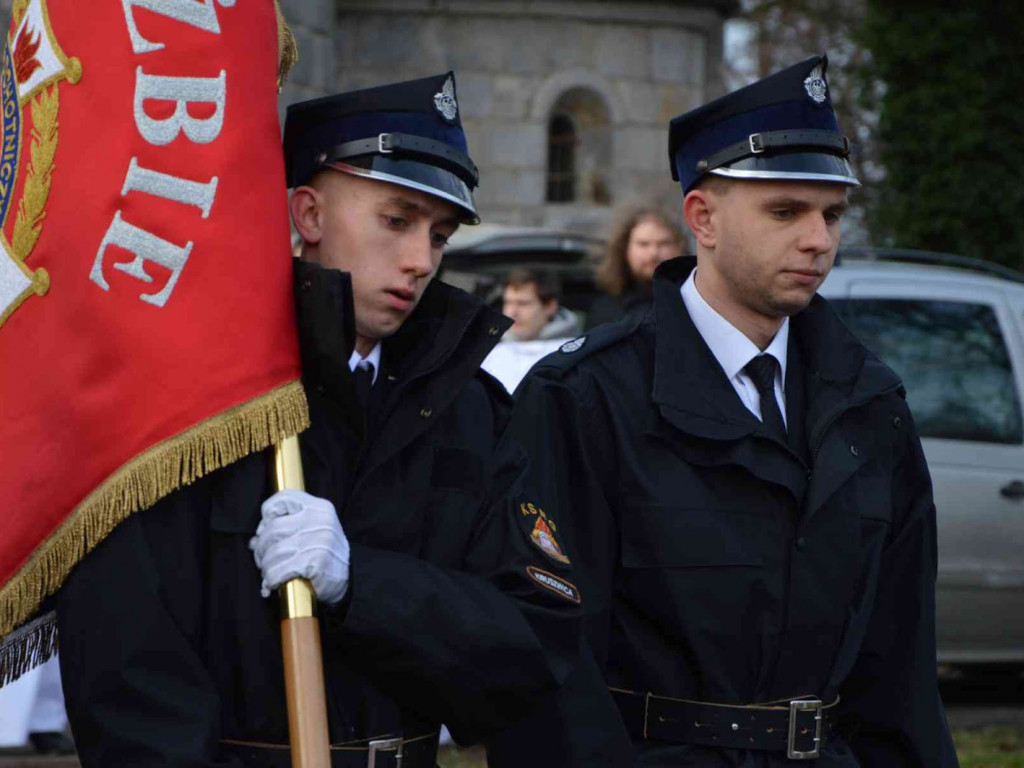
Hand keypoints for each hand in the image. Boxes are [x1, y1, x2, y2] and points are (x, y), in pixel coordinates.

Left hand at [249, 489, 349, 603]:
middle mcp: (319, 520)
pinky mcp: (314, 562)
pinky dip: (270, 580)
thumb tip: (254, 541)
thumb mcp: (315, 530)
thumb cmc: (327, 554)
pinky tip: (273, 584)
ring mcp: (318, 541)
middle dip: (261, 548)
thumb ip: (287, 528)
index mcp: (319, 507)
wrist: (352, 578)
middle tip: (262, 559)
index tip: (265, 529)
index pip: (284, 498)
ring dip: (265, 568)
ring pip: (273, 552)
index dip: (267, 514)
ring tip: (268, 574)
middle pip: (272, 529)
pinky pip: (278, 571)